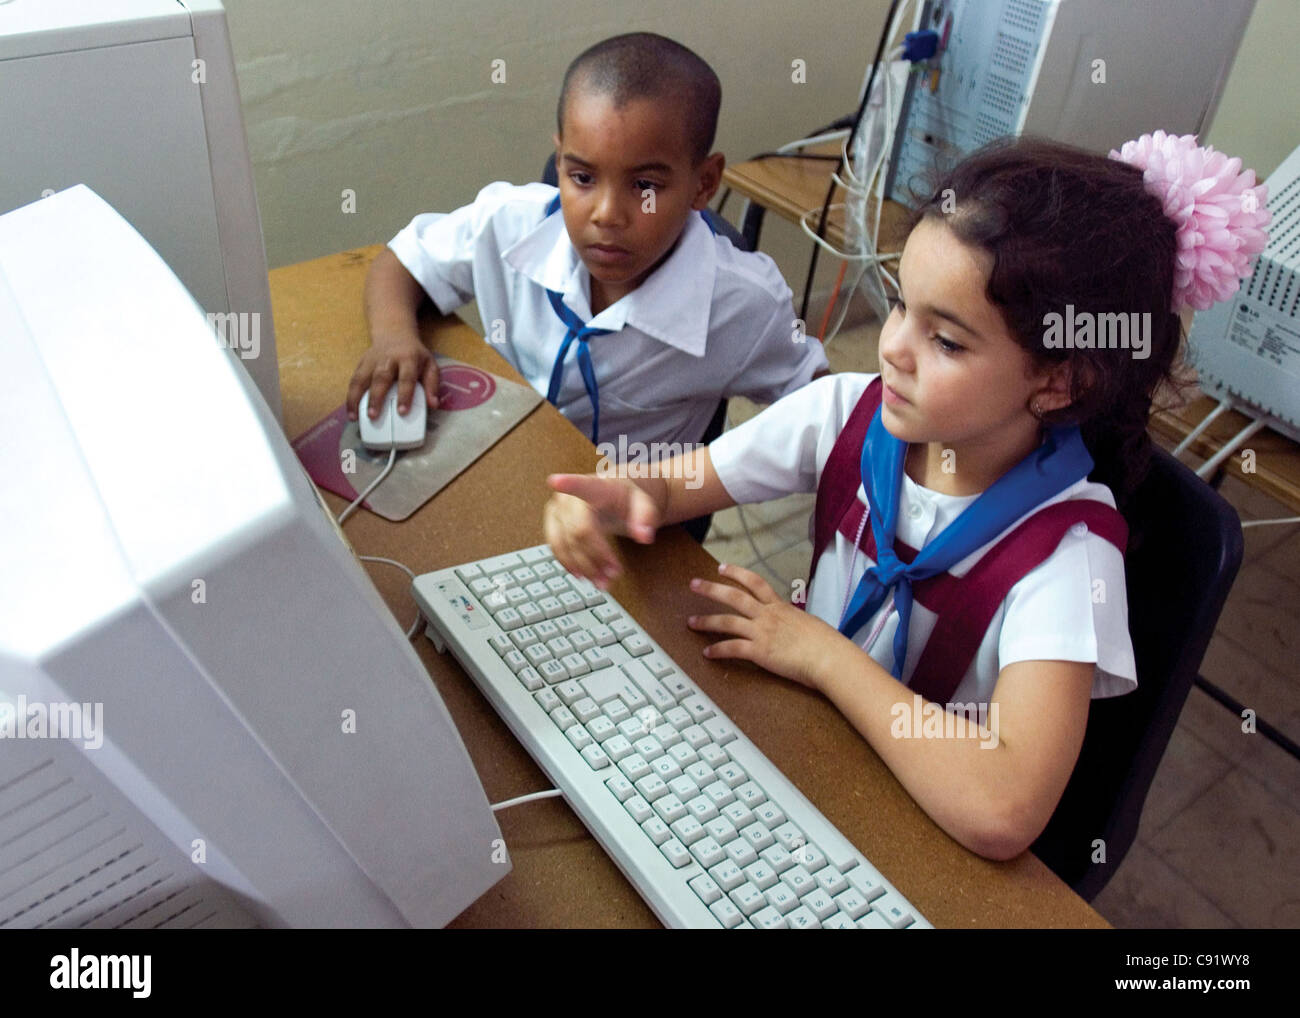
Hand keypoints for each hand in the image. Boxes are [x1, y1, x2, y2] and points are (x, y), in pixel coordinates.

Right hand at [346, 335, 439, 419]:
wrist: (395, 333)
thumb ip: (432, 385)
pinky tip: (350, 411)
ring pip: (361, 378)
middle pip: (380, 378)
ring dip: (356, 398)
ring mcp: (372, 360)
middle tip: (373, 416)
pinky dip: (350, 396)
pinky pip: (354, 380)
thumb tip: (433, 405)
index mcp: (408, 358)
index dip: (404, 394)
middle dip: (376, 397)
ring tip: (354, 417)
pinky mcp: (361, 363)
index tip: (402, 412)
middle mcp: (388, 358)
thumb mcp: (429, 365)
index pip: (406, 377)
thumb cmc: (414, 355)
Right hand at [544, 473, 660, 588]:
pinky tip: (583, 574)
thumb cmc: (626, 498)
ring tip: (603, 581)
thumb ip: (646, 517)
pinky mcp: (552, 522)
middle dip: (595, 557)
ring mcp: (557, 509)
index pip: (581, 485)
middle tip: (614, 573)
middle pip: (578, 532)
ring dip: (583, 567)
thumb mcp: (644, 503)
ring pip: (564, 544)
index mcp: (596, 487)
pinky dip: (570, 564)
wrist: (613, 494)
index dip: (567, 484)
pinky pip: (556, 548)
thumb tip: (644, 536)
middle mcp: (571, 496)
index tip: (555, 481)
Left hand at [687, 563, 842, 689]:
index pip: (755, 582)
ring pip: (728, 621)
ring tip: (691, 621)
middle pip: (734, 596)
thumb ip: (795, 622)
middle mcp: (768, 616)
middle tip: (694, 584)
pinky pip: (733, 648)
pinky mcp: (760, 652)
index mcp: (781, 607)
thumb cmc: (827, 644)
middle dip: (711, 589)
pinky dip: (718, 650)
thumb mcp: (809, 625)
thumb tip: (794, 626)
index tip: (722, 567)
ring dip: (707, 620)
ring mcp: (763, 632)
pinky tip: (707, 653)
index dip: (737, 573)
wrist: (830, 657)